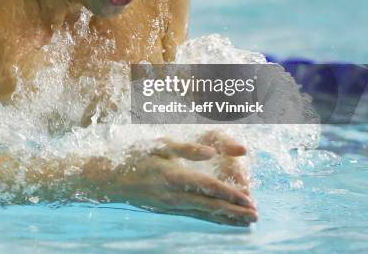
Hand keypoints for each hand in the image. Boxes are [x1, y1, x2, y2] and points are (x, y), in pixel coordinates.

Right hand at [98, 134, 256, 225]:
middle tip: (255, 216)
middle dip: (234, 211)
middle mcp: (174, 195)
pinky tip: (221, 220)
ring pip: (204, 213)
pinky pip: (194, 216)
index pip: (208, 186)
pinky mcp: (167, 210)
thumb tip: (211, 152)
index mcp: (173, 176)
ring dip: (226, 218)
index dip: (229, 193)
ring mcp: (170, 206)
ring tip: (245, 223)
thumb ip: (186, 148)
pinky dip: (211, 219)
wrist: (112, 179)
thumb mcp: (159, 145)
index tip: (248, 199)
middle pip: (210, 205)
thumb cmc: (136, 156)